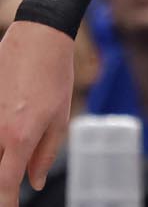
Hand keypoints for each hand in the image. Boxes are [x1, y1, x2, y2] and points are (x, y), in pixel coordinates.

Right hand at [0, 21, 76, 200]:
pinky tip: (4, 140)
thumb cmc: (54, 78)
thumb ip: (44, 154)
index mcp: (20, 136)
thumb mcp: (59, 118)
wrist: (38, 39)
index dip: (5, 202)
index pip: (5, 183)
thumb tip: (34, 183)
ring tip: (8, 157)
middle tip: (9, 188)